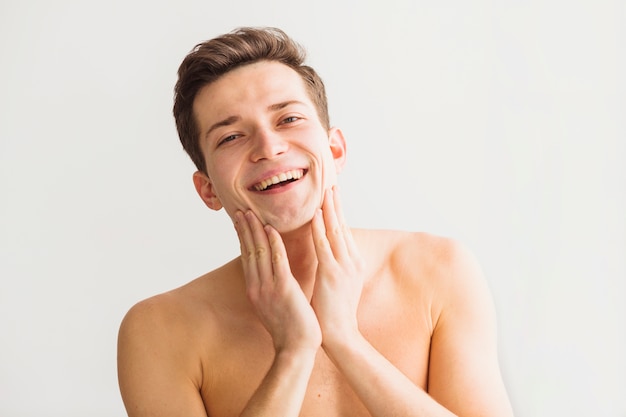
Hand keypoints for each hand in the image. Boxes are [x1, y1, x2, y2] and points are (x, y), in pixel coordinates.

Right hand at [235, 210, 321, 352]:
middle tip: (240, 210)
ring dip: (254, 230)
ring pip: (258, 252)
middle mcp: (257, 286)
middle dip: (244, 229)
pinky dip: (273, 243)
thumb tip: (272, 275)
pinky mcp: (283, 288)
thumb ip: (270, 288)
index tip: (239, 222)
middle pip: (248, 252)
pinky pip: (276, 261)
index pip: (246, 258)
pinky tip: (271, 229)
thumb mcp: (273, 306)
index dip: (242, 238)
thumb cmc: (290, 329)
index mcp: (254, 290)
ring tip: (250, 213)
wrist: (296, 349)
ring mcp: (268, 287)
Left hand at [310, 187, 364, 346]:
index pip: (345, 232)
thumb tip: (327, 255)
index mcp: (353, 263)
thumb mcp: (340, 284)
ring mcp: (343, 266)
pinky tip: (314, 214)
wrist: (340, 335)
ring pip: (335, 231)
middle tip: (332, 185)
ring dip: (329, 210)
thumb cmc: (335, 312)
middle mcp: (352, 261)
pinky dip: (319, 228)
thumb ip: (335, 267)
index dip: (338, 213)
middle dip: (337, 205)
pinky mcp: (331, 273)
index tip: (333, 196)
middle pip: (343, 226)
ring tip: (325, 192)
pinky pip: (324, 245)